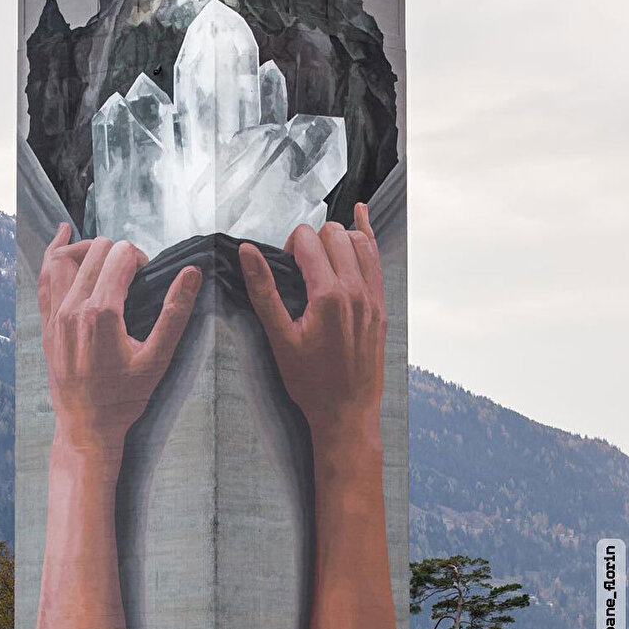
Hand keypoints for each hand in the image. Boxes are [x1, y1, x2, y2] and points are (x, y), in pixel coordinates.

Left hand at [38, 223, 201, 458]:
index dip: (140, 257)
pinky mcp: (46, 323)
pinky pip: (44, 277)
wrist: (87, 427)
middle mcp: (73, 309)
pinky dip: (53, 252)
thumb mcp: (158, 358)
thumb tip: (192, 273)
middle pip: (95, 251)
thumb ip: (175, 312)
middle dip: (119, 252)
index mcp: (102, 314)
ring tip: (105, 255)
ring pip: (64, 258)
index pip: (120, 256)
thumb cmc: (125, 397)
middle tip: (133, 273)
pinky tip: (62, 234)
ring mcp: (55, 315)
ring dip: (88, 248)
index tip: (148, 274)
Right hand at [239, 203, 385, 459]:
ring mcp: (373, 297)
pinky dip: (367, 236)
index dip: (289, 246)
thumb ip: (263, 290)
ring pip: (358, 240)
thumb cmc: (311, 381)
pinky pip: (377, 258)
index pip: (307, 239)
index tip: (284, 269)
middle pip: (333, 233)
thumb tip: (246, 252)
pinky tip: (361, 216)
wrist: (347, 411)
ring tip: (321, 260)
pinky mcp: (381, 305)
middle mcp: (356, 290)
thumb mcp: (279, 338)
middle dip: (311, 241)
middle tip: (299, 269)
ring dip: (336, 240)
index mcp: (329, 295)